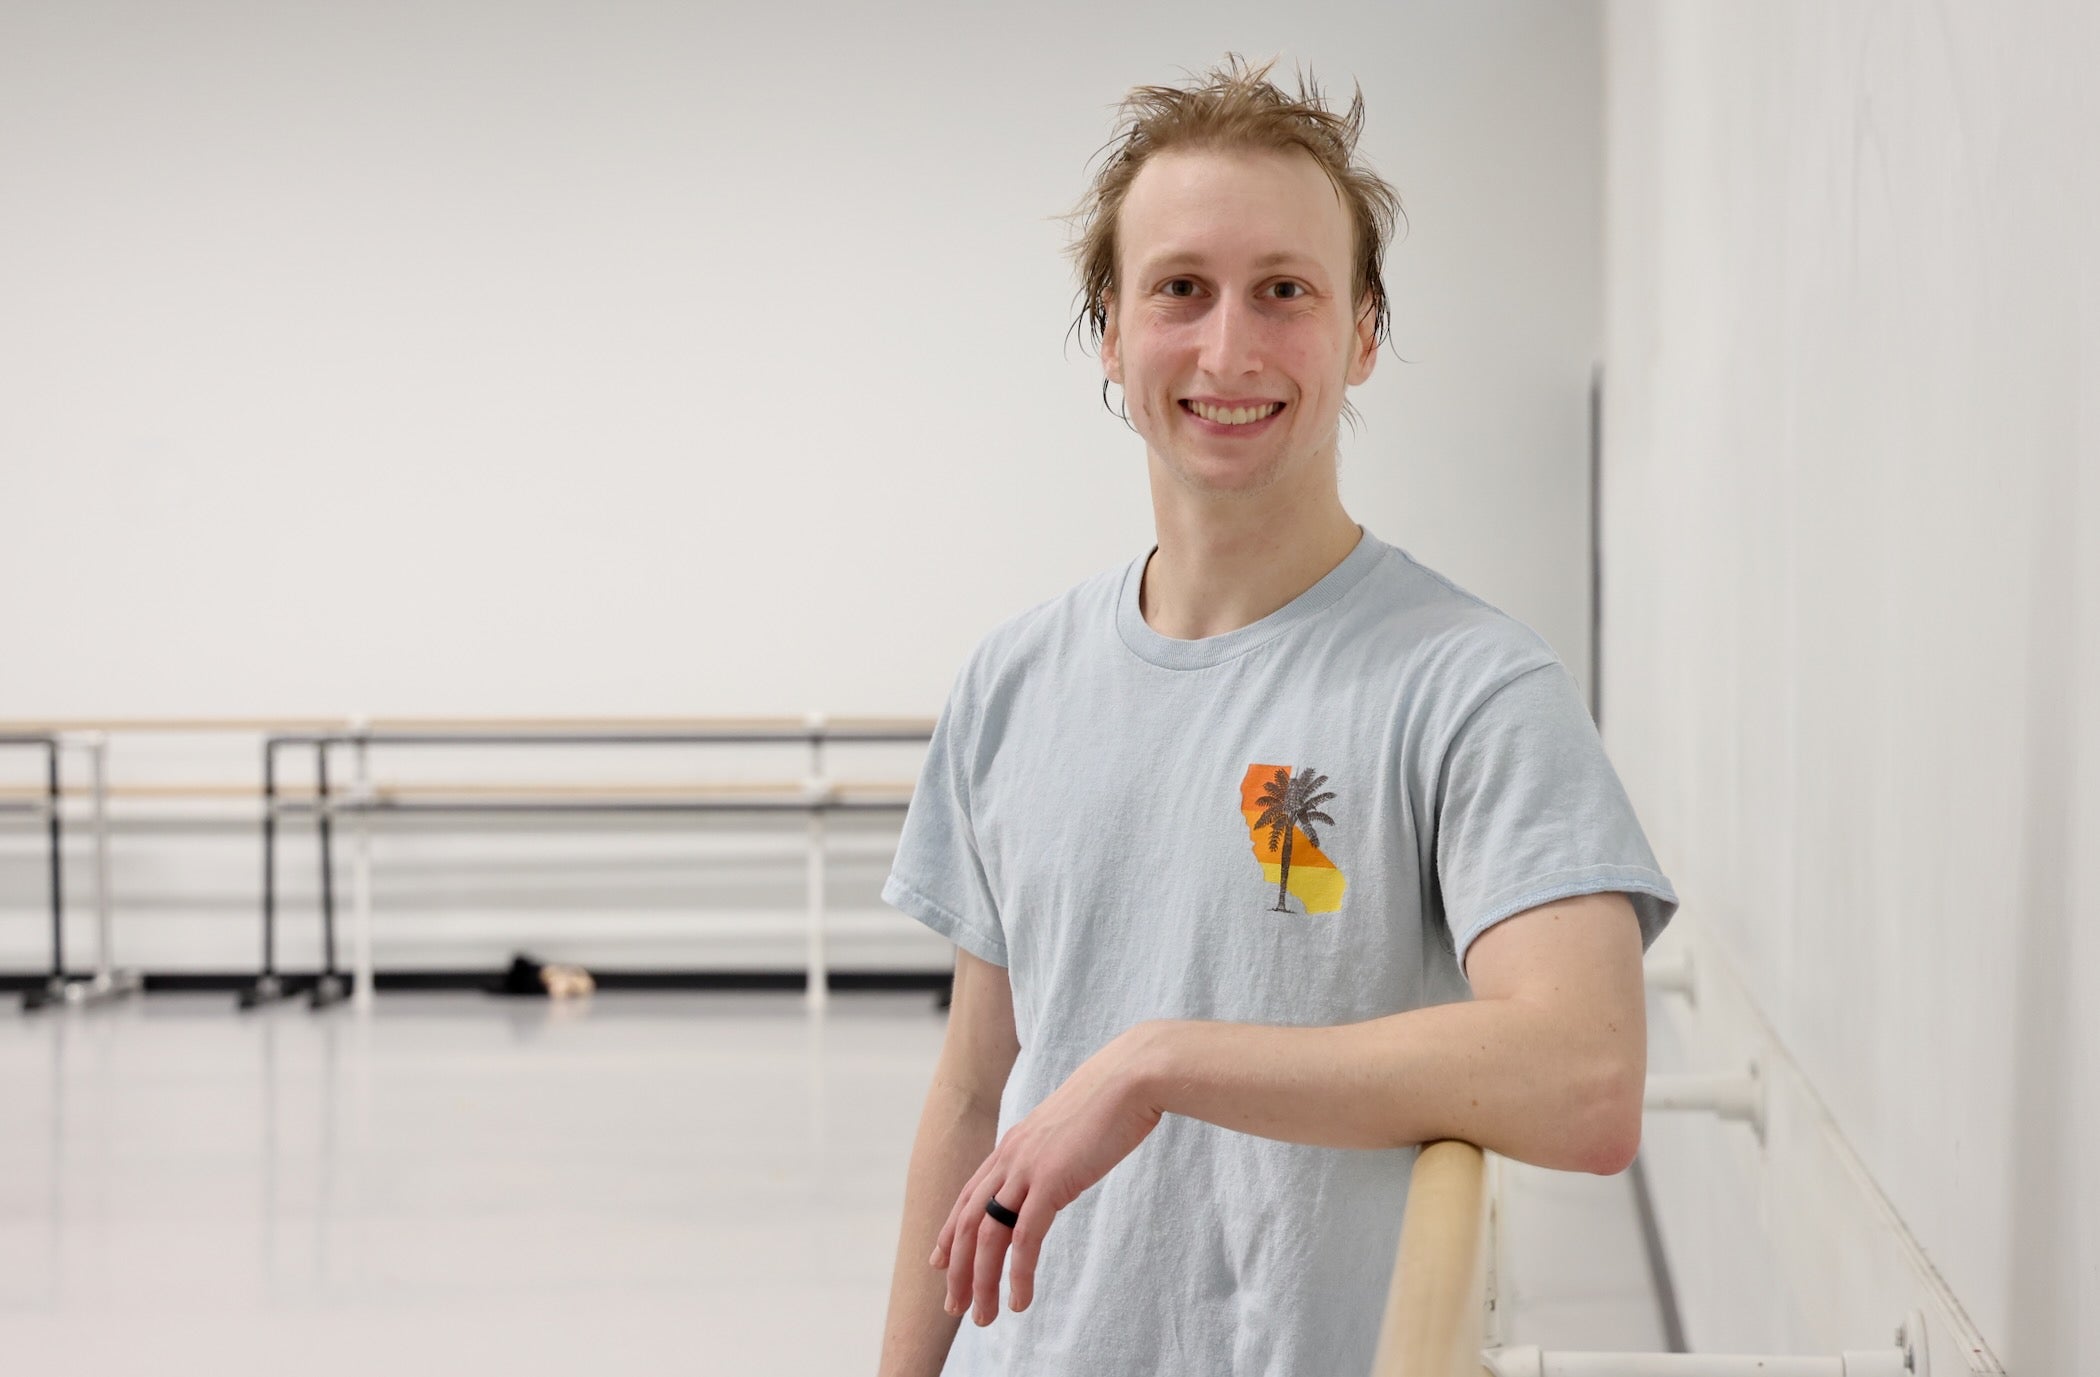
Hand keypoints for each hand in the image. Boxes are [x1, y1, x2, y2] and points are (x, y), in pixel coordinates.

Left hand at [927, 1023, 1168, 1326]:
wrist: (1132, 1075)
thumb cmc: (1113, 1099)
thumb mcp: (1072, 1128)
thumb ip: (1056, 1149)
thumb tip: (1060, 1165)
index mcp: (1014, 1144)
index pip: (968, 1196)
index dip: (949, 1232)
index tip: (939, 1263)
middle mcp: (1010, 1157)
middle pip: (966, 1222)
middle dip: (957, 1269)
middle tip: (955, 1307)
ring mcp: (1027, 1168)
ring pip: (986, 1236)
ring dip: (981, 1282)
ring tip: (984, 1317)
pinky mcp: (1051, 1180)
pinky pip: (1025, 1238)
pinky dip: (1018, 1274)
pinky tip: (1020, 1301)